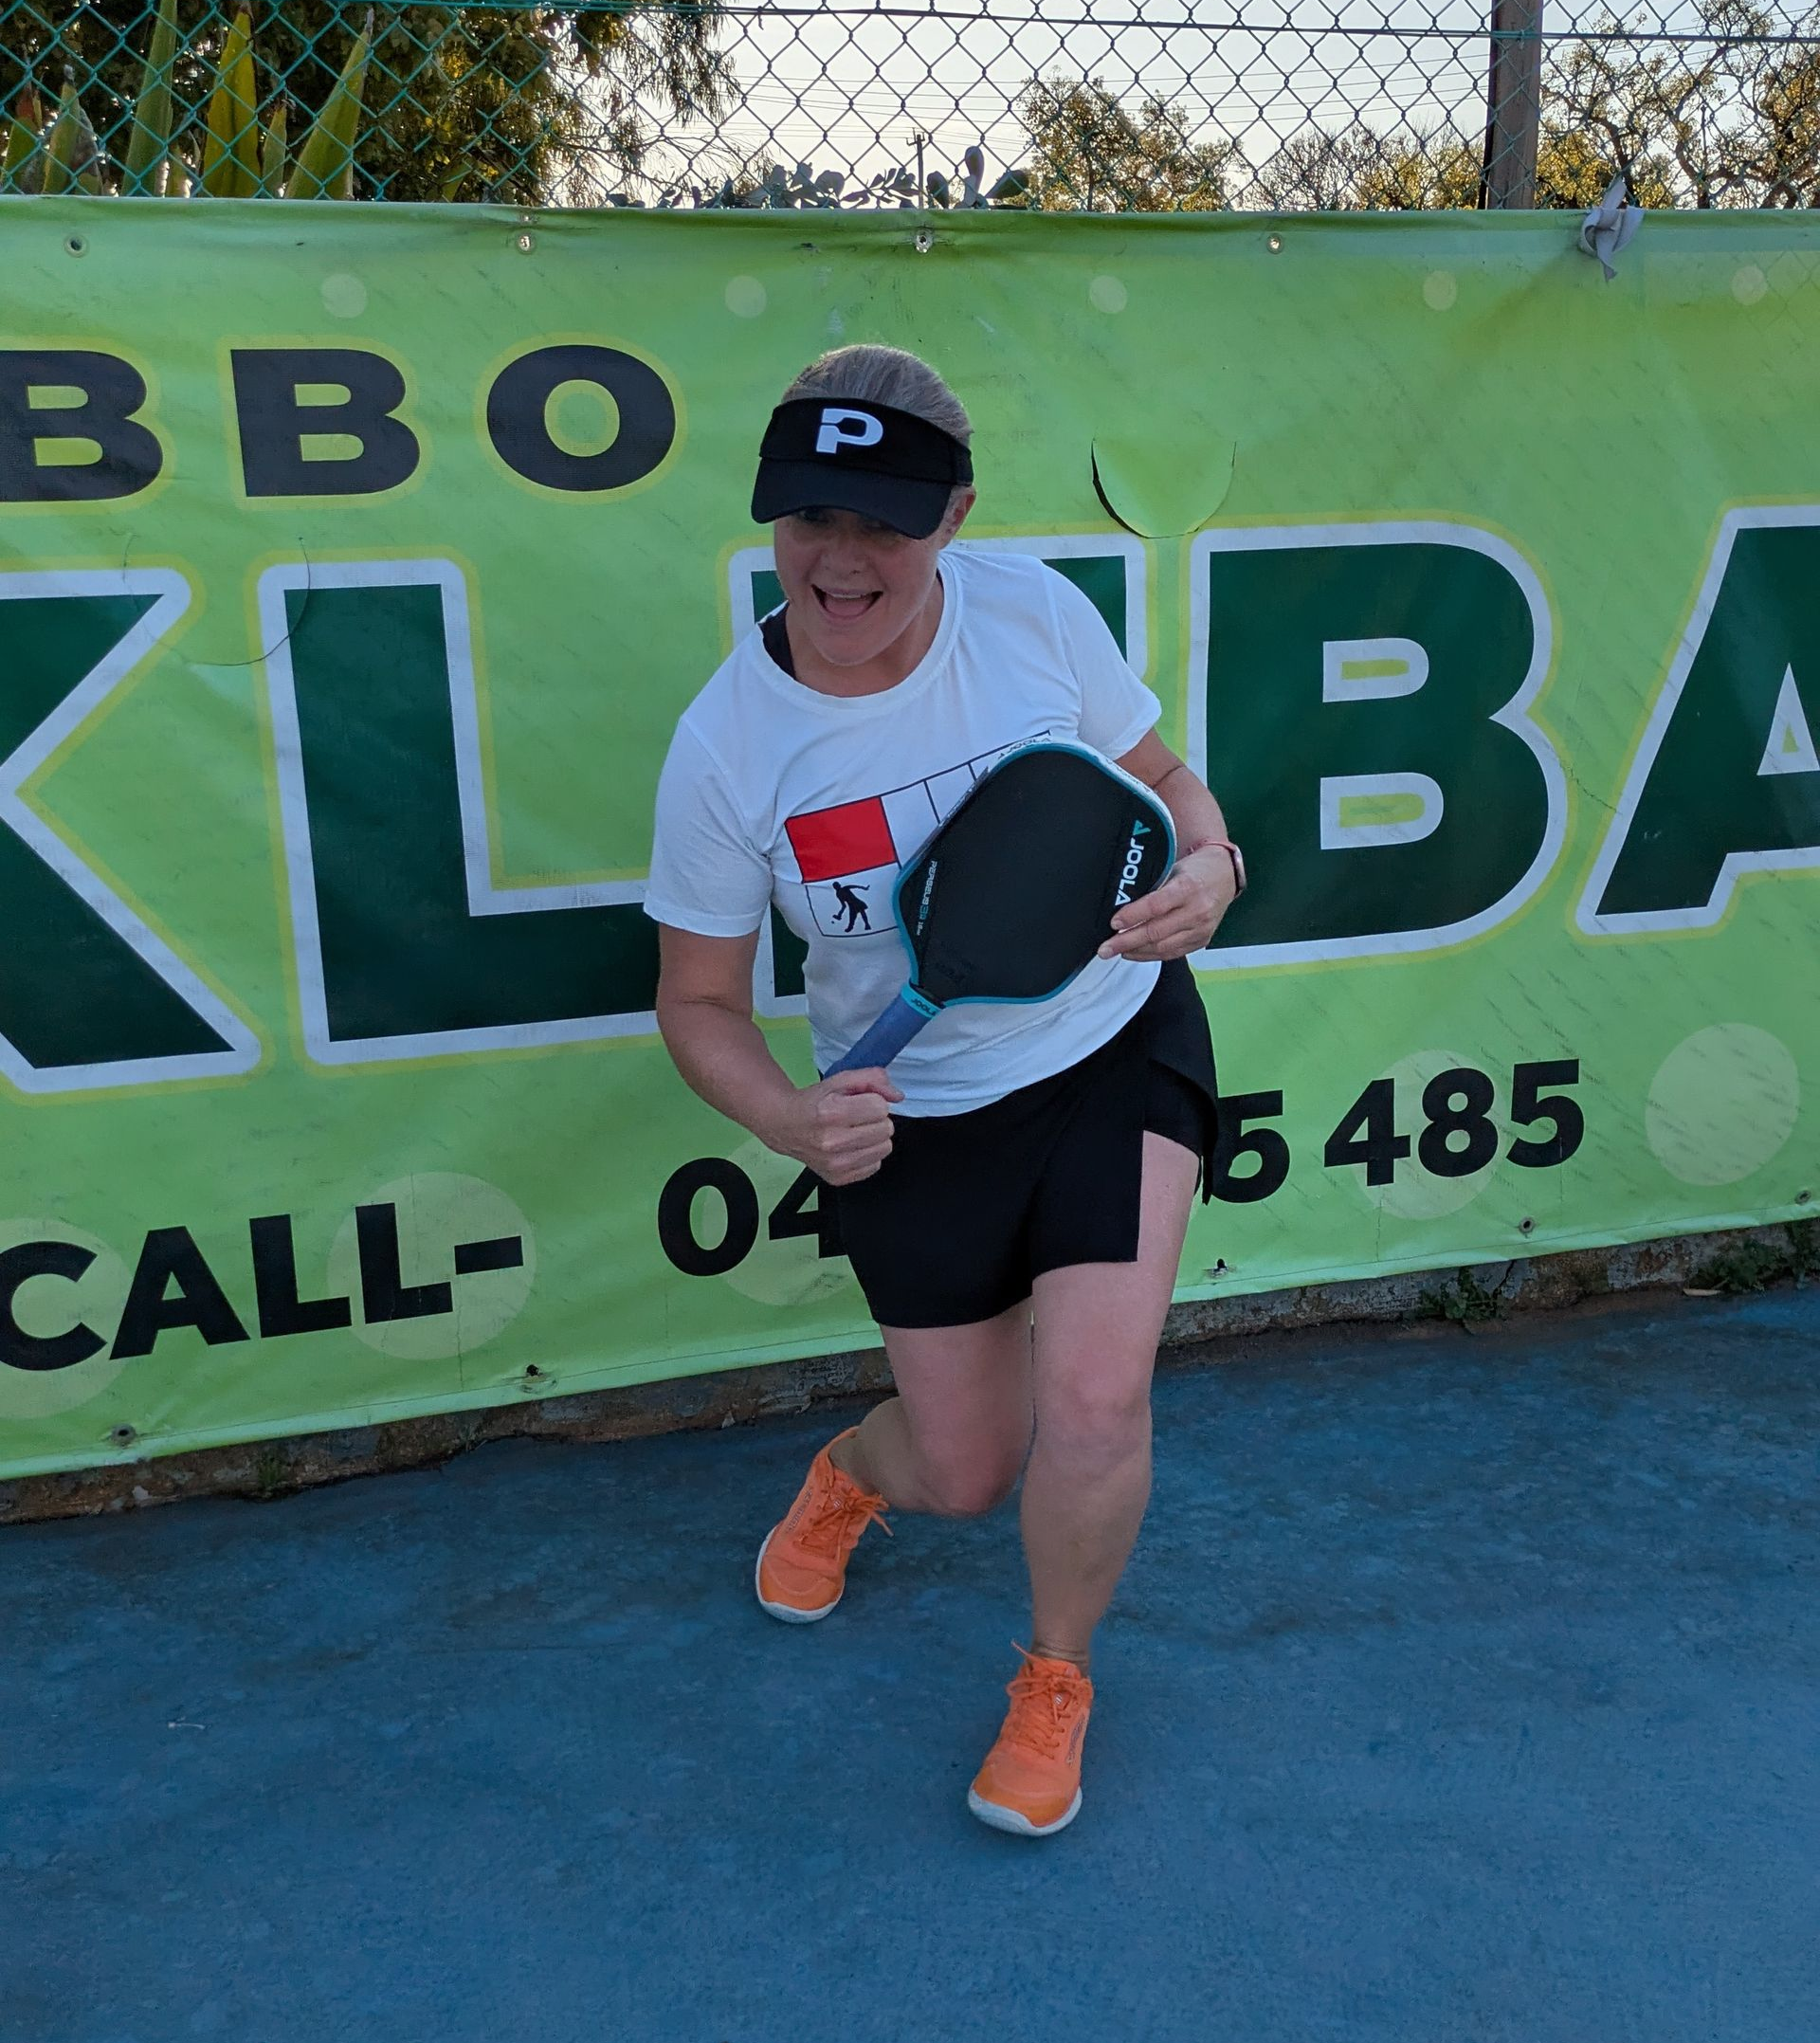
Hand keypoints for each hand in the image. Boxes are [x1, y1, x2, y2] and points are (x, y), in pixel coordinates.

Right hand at [770, 1068, 902, 1185]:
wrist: (786, 1126)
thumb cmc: (814, 1103)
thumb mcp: (841, 1080)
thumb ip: (873, 1079)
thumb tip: (896, 1096)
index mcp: (832, 1113)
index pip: (881, 1107)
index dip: (874, 1101)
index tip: (860, 1103)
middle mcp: (832, 1141)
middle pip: (886, 1128)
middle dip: (876, 1119)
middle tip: (857, 1117)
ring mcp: (835, 1164)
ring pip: (885, 1148)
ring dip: (874, 1138)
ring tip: (855, 1132)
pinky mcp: (839, 1178)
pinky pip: (875, 1165)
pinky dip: (867, 1155)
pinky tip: (851, 1146)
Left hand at [1097, 847, 1235, 962]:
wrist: (1224, 876)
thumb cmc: (1194, 871)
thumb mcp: (1173, 869)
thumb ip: (1152, 888)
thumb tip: (1120, 907)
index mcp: (1188, 887)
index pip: (1155, 905)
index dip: (1132, 916)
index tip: (1114, 923)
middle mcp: (1197, 910)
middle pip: (1156, 932)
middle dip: (1126, 942)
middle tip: (1105, 948)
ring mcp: (1201, 929)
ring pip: (1163, 947)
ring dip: (1136, 952)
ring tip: (1116, 951)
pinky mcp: (1202, 940)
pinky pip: (1172, 953)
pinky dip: (1151, 955)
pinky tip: (1135, 953)